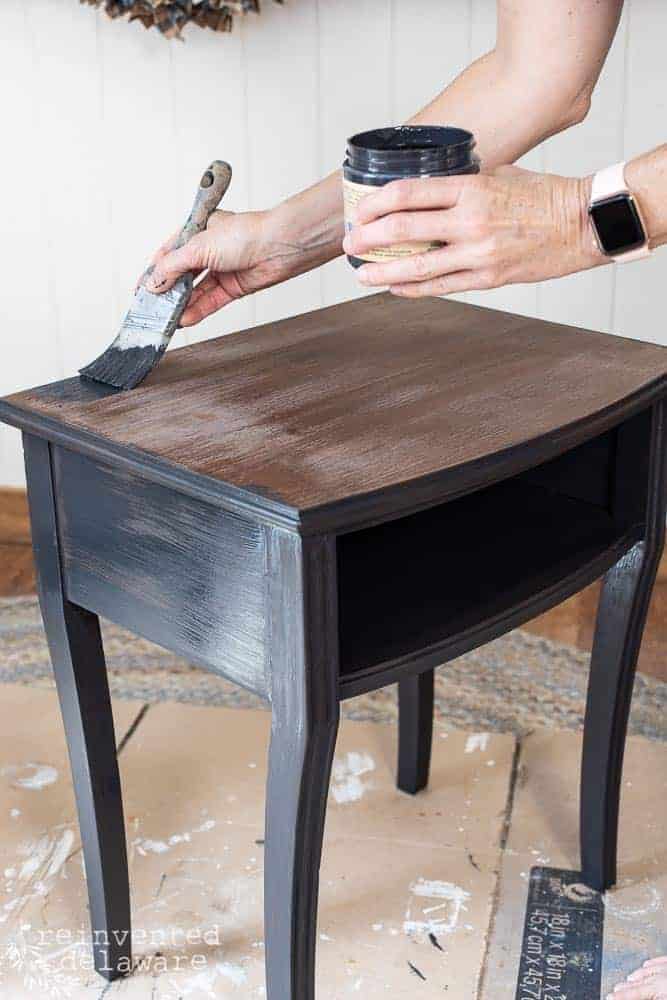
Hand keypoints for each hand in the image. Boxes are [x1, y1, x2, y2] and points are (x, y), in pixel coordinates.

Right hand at [143, 209, 295, 326]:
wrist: (279, 246)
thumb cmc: (244, 234)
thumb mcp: (198, 246)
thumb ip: (172, 266)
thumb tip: (152, 282)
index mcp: (197, 230)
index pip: (168, 253)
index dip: (153, 272)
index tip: (141, 290)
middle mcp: (208, 249)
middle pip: (181, 274)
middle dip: (166, 291)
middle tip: (151, 308)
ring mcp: (221, 268)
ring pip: (195, 290)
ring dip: (181, 304)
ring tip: (166, 318)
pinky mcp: (233, 286)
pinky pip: (210, 300)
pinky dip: (197, 310)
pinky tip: (184, 319)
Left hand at [342, 166, 604, 296]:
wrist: (585, 223)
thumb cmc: (545, 194)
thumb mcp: (501, 174)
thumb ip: (464, 181)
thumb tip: (428, 189)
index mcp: (471, 187)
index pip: (408, 193)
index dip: (375, 203)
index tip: (359, 211)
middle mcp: (470, 220)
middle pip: (403, 229)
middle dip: (368, 238)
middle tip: (350, 244)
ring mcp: (479, 253)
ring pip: (417, 266)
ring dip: (382, 272)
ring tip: (361, 274)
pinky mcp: (489, 278)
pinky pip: (441, 286)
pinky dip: (413, 289)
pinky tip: (395, 288)